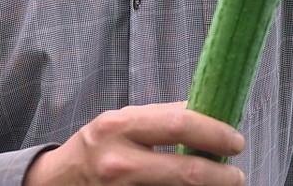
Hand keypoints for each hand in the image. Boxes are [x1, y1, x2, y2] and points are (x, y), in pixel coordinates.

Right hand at [22, 101, 245, 185]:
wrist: (56, 183)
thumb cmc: (95, 148)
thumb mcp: (119, 123)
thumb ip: (158, 120)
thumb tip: (207, 114)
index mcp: (119, 127)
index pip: (178, 124)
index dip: (214, 132)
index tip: (235, 140)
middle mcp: (119, 161)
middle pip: (186, 171)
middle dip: (222, 175)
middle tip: (236, 174)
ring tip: (220, 184)